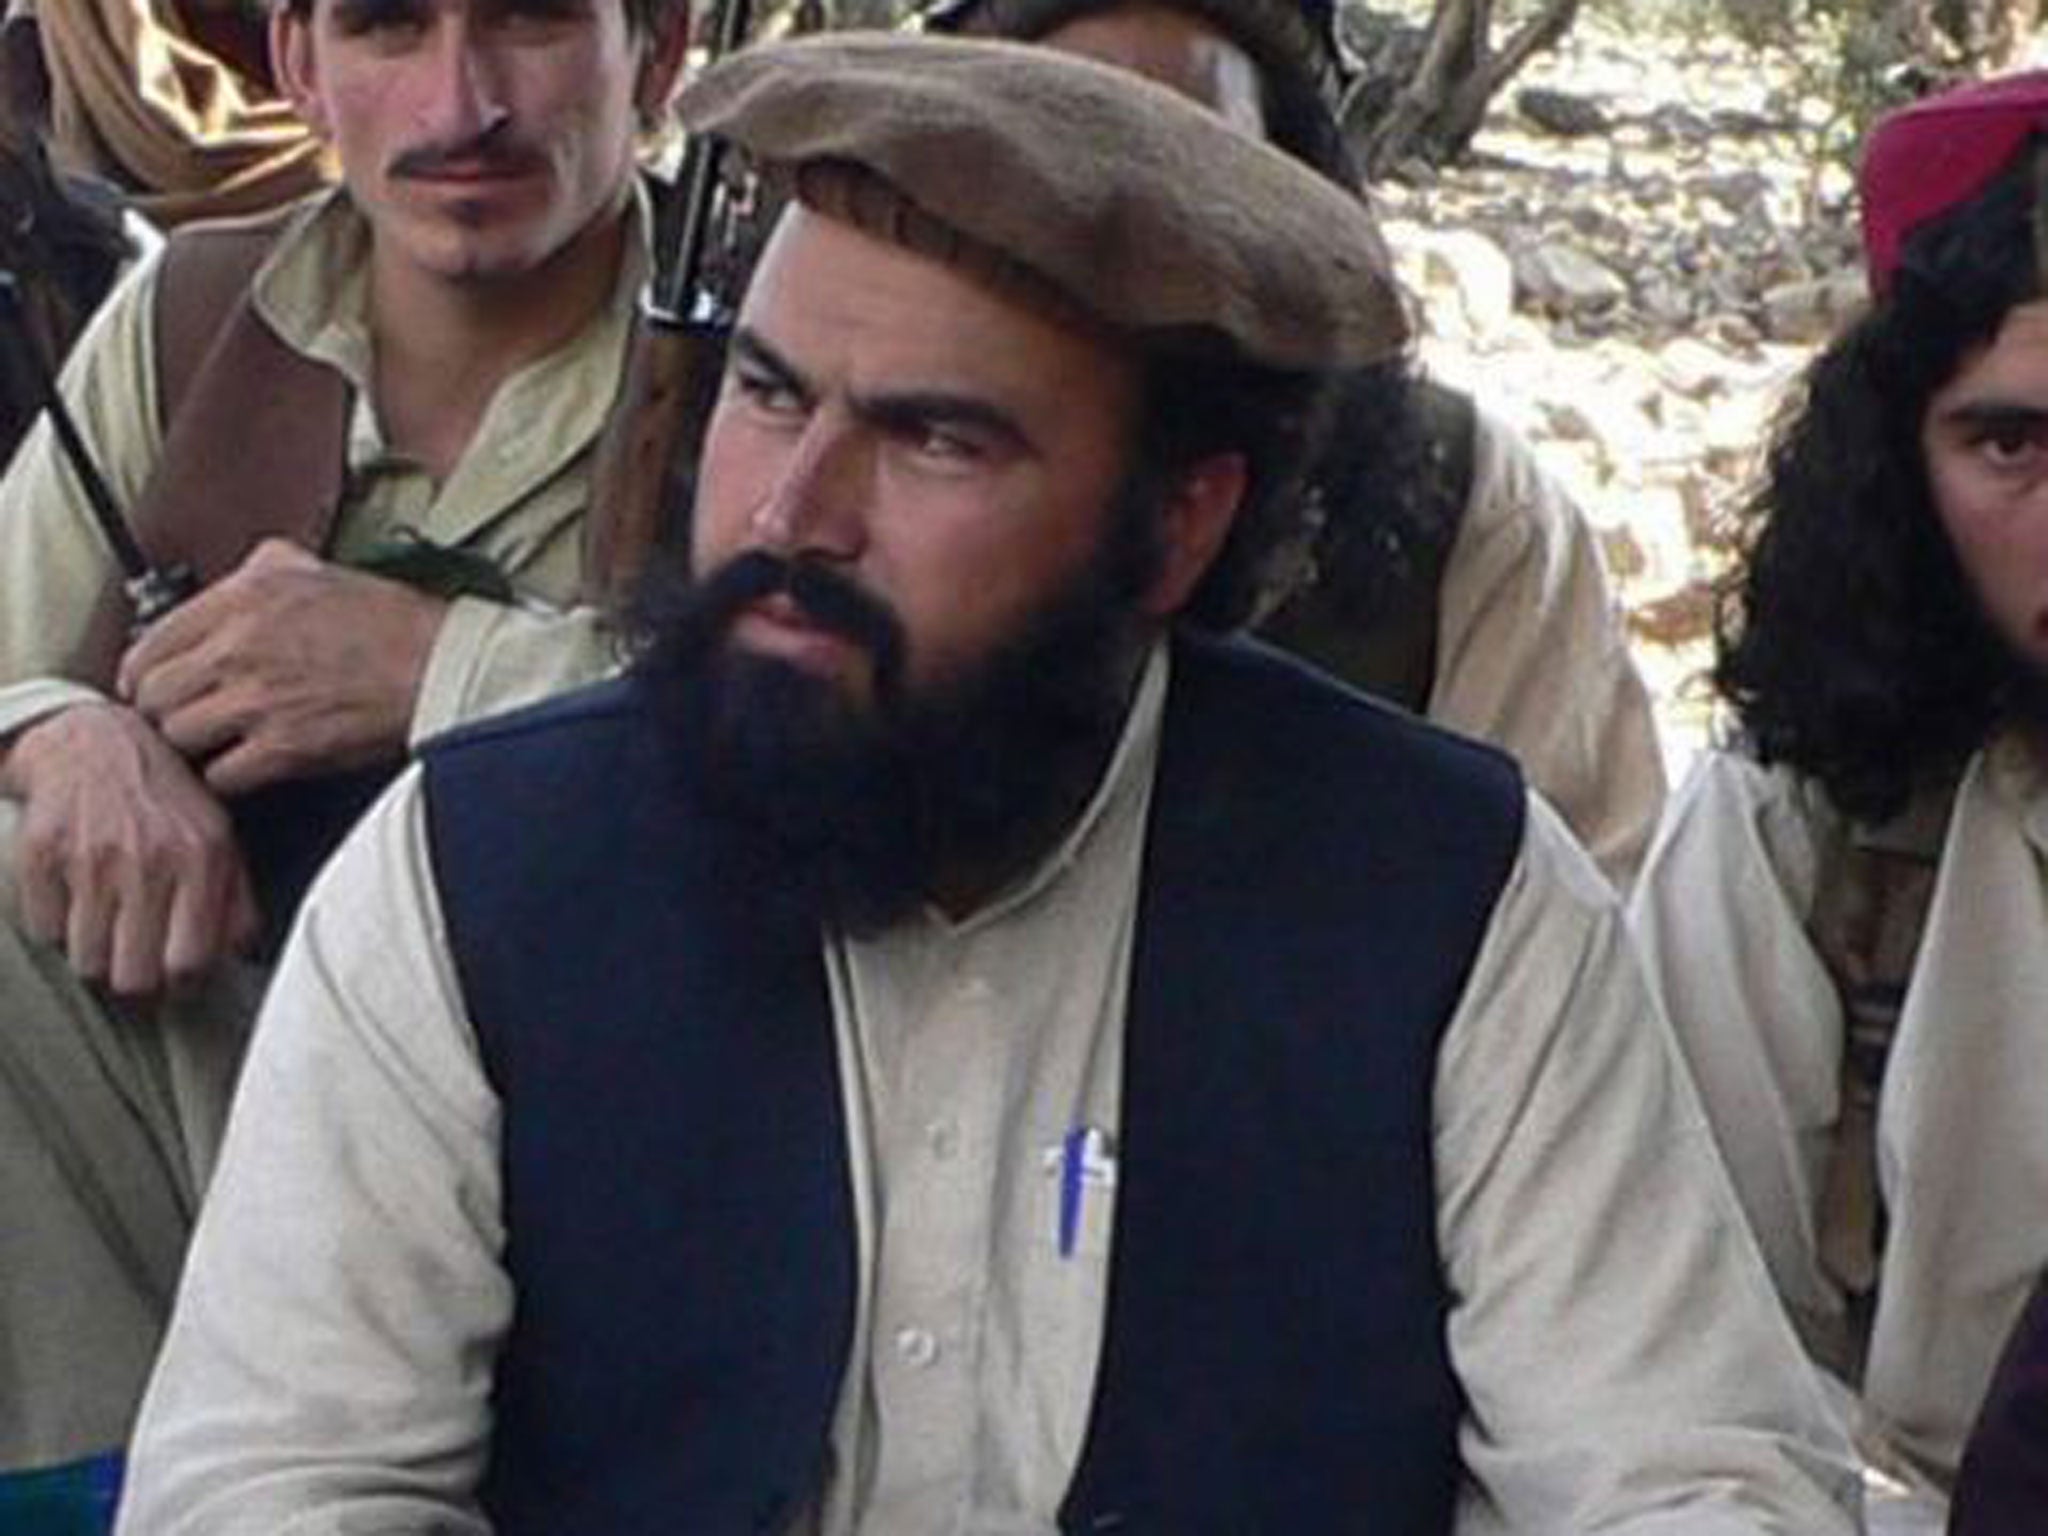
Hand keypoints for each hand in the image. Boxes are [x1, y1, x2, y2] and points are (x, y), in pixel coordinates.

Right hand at [2, 703, 257, 992]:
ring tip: (106, 923)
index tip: (173, 973)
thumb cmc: (164, 799)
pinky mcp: (39, 852)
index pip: (188, 962)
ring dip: (94, 953)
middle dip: (133, 977)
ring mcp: (89, 856)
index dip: (180, 981)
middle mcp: (148, 858)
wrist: (94, 738)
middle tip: (134, 957)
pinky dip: (56, 923)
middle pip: (132, 976)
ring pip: (86, 960)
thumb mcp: (218, 837)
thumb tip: (239, 956)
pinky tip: (74, 894)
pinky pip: (44, 929)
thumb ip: (236, 900)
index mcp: (201, 858)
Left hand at [117, 539, 448, 795]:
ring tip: (217, 743)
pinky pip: (221, 777)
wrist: (442, 668)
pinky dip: (228, 778)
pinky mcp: (286, 749)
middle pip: (154, 695)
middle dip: (166, 710)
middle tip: (186, 717)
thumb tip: (233, 576)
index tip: (157, 685)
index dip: (146, 672)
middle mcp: (241, 646)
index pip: (151, 643)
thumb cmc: (393, 623)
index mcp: (245, 597)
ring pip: (179, 737)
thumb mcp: (317, 568)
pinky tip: (248, 765)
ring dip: (195, 746)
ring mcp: (260, 700)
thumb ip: (263, 566)